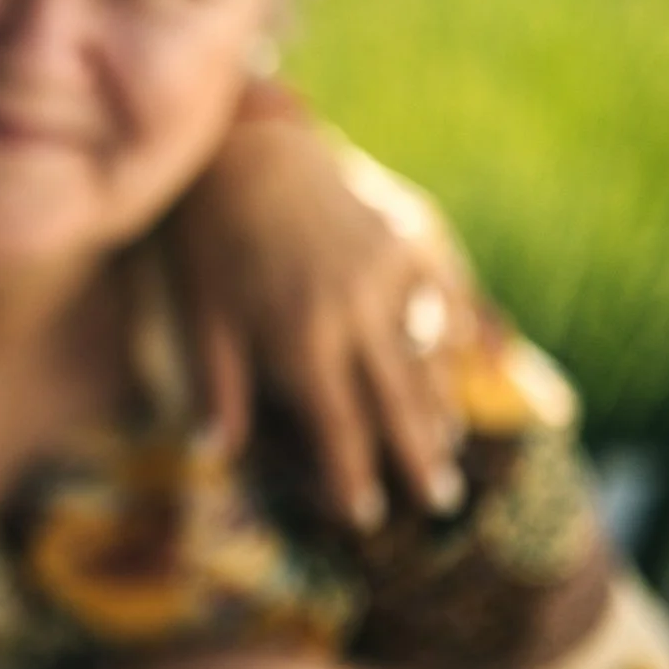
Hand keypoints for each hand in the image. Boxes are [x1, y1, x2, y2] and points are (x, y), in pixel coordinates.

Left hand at [172, 81, 468, 530]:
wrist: (244, 151)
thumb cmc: (210, 244)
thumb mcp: (202, 322)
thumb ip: (218, 392)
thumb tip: (214, 457)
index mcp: (302, 343)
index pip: (340, 431)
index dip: (352, 478)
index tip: (362, 517)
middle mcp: (357, 315)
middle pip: (400, 405)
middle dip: (418, 459)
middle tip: (437, 503)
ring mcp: (393, 275)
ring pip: (432, 359)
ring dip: (441, 407)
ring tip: (449, 447)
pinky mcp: (414, 239)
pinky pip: (451, 300)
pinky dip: (460, 338)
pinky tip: (466, 366)